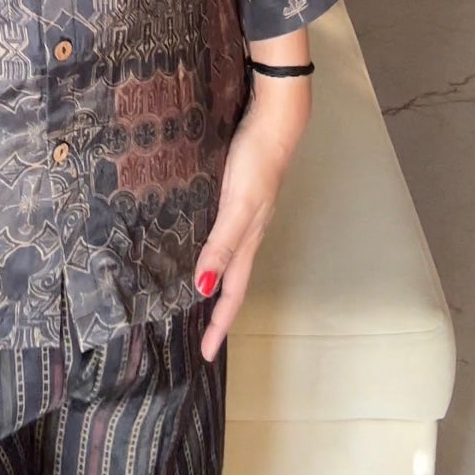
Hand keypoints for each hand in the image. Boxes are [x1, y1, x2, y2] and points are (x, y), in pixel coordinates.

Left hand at [194, 76, 310, 362]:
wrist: (275, 121)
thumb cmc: (256, 162)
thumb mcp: (238, 205)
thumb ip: (222, 245)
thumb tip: (205, 289)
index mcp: (248, 240)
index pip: (232, 292)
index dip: (220, 323)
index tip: (206, 353)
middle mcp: (248, 232)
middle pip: (233, 282)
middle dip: (219, 311)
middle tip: (201, 337)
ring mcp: (247, 213)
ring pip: (230, 259)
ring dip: (218, 283)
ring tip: (199, 299)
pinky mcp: (241, 195)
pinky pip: (226, 235)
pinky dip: (215, 251)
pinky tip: (202, 243)